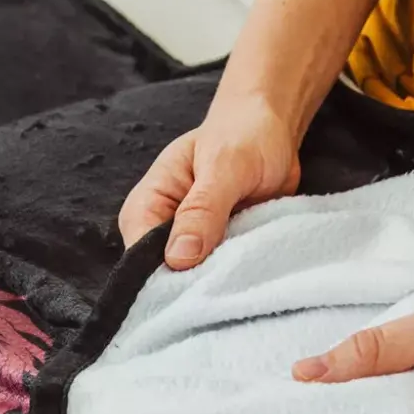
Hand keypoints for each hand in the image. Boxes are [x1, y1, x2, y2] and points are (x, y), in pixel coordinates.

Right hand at [118, 93, 300, 268]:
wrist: (273, 129)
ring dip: (220, 280)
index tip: (198, 284)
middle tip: (229, 280)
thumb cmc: (244, 136)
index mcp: (147, 206)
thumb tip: (178, 259)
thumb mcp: (225, 167)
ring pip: (195, 281)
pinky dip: (236, 275)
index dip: (166, 276)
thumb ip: (202, 210)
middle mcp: (162, 231)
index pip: (140, 258)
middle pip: (166, 277)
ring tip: (245, 271)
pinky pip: (220, 276)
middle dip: (195, 283)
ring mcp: (191, 245)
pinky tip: (252, 271)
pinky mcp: (217, 253)